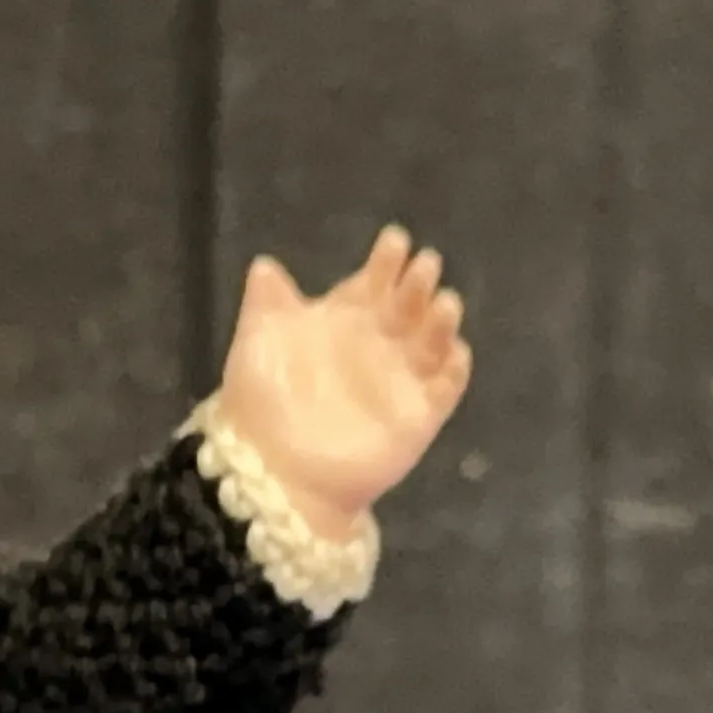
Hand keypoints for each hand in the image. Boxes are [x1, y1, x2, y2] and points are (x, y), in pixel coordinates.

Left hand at [210, 225, 475, 538]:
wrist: (272, 471)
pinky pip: (447, 388)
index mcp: (344, 321)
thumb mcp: (258, 344)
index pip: (373, 282)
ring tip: (445, 303)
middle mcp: (378, 346)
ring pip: (434, 341)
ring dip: (443, 320)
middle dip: (419, 283)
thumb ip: (266, 304)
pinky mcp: (419, 418)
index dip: (385, 262)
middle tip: (424, 266)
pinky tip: (454, 352)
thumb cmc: (261, 403)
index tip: (393, 241)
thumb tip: (265, 265)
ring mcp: (401, 382)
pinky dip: (455, 369)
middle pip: (409, 305)